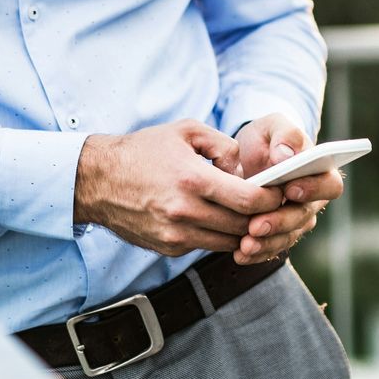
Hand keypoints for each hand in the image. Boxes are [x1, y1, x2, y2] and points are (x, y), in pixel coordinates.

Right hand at [74, 119, 285, 256]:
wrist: (98, 180)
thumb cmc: (143, 151)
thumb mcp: (185, 131)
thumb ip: (223, 145)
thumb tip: (245, 169)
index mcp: (193, 179)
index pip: (249, 200)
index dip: (272, 199)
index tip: (280, 192)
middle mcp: (185, 212)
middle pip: (243, 225)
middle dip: (264, 217)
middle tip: (273, 206)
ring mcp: (176, 234)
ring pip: (228, 242)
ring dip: (244, 231)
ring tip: (251, 215)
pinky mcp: (169, 247)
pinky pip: (207, 246)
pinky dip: (220, 236)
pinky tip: (222, 220)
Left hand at [232, 113, 344, 263]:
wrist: (248, 158)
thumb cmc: (267, 139)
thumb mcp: (274, 126)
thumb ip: (284, 134)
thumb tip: (285, 154)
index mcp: (320, 172)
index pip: (329, 184)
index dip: (313, 189)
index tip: (290, 189)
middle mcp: (312, 200)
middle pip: (304, 217)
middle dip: (280, 222)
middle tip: (256, 225)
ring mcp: (296, 220)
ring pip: (287, 237)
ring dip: (267, 243)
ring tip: (245, 244)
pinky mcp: (278, 234)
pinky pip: (271, 248)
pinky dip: (256, 253)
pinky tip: (240, 254)